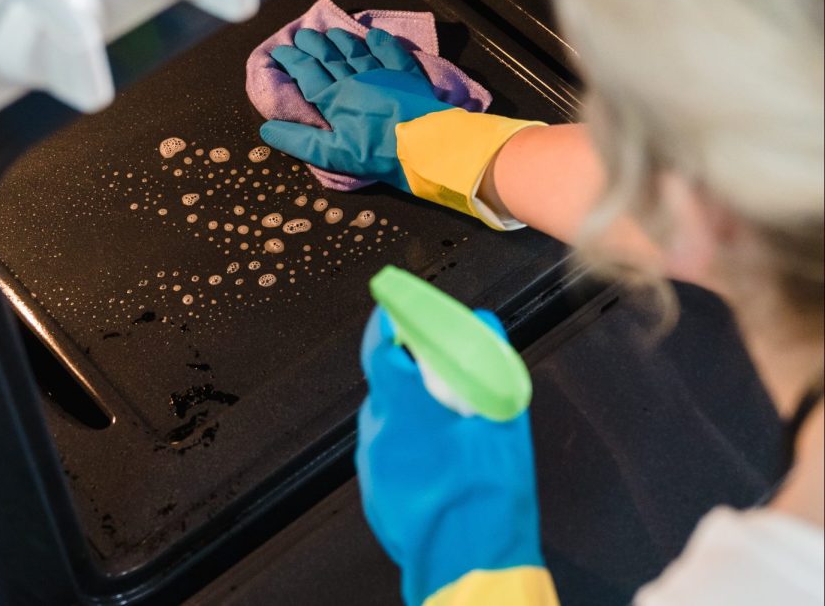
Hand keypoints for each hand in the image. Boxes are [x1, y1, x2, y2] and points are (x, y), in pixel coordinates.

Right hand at [259, 28, 451, 188]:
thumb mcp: (332, 155)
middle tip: (301, 35)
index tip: (280, 52)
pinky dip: (381, 43)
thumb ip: (299, 140)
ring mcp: (383, 75)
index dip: (291, 61)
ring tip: (331, 32)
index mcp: (334, 98)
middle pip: (329, 57)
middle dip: (313, 45)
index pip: (306, 73)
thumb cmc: (376, 153)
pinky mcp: (407, 77)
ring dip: (341, 41)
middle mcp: (355, 79)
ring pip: (356, 51)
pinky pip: (391, 54)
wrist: (425, 145)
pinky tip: (374, 35)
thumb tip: (267, 129)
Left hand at [356, 305, 547, 603]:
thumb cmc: (487, 499)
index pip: (379, 346)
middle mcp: (379, 432)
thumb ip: (491, 365)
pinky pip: (387, 454)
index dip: (386, 323)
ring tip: (448, 426)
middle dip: (409, 373)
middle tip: (439, 372)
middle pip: (385, 385)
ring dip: (410, 413)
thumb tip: (485, 325)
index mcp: (406, 407)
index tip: (394, 308)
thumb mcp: (504, 423)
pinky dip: (407, 447)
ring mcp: (372, 465)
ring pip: (386, 420)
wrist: (470, 568)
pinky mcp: (374, 493)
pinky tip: (438, 461)